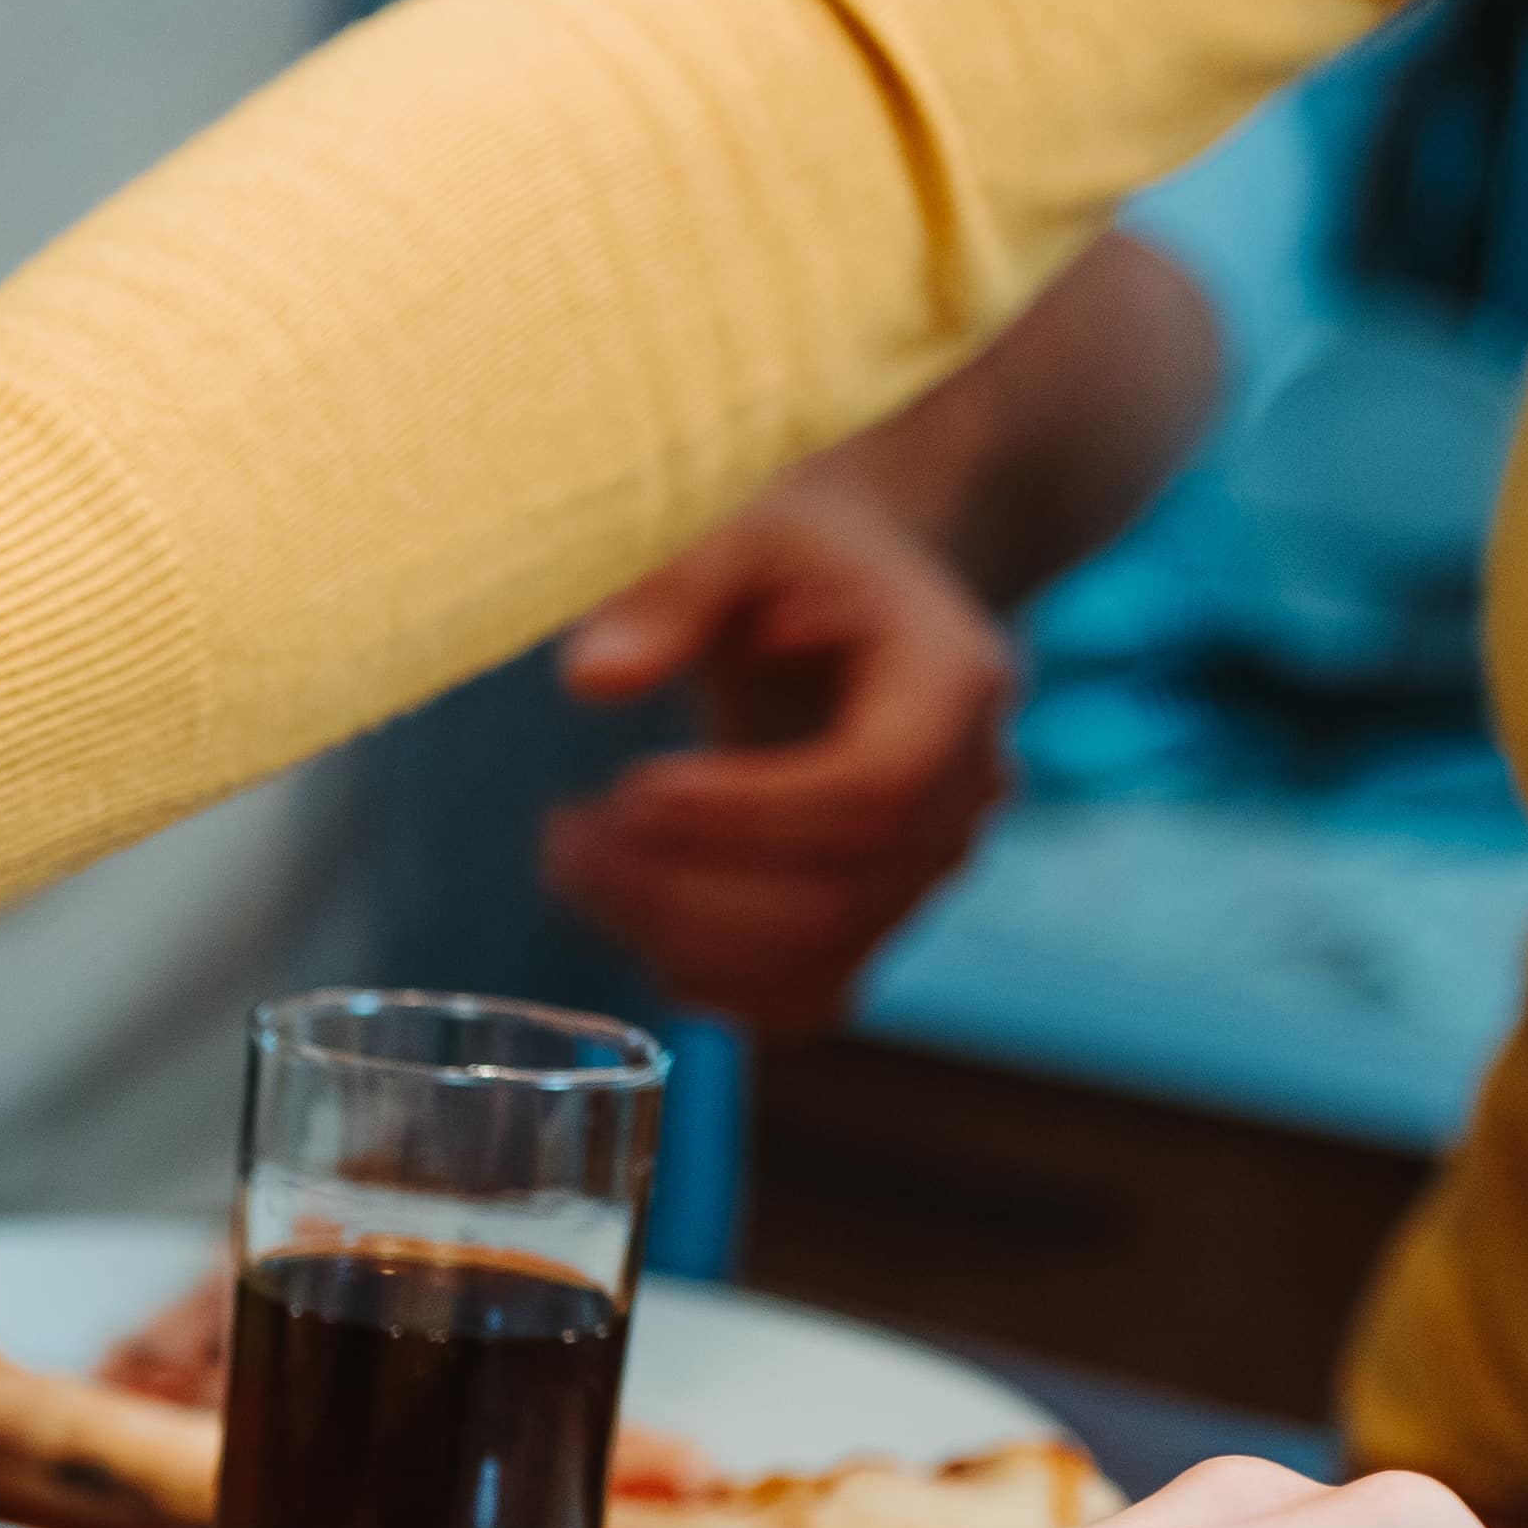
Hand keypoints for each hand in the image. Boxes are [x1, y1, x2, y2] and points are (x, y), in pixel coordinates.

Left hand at [539, 471, 1024, 1032]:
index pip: (876, 792)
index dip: (747, 815)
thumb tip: (593, 678)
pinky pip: (798, 999)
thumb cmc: (790, 558)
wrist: (847, 599)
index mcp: (953, 685)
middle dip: (682, 888)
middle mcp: (962, 797)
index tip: (629, 790)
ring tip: (573, 857)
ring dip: (672, 938)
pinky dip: (702, 978)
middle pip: (838, 899)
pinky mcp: (871, 926)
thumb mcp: (738, 528)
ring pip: (813, 965)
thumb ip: (672, 590)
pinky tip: (626, 905)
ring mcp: (922, 876)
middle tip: (564, 833)